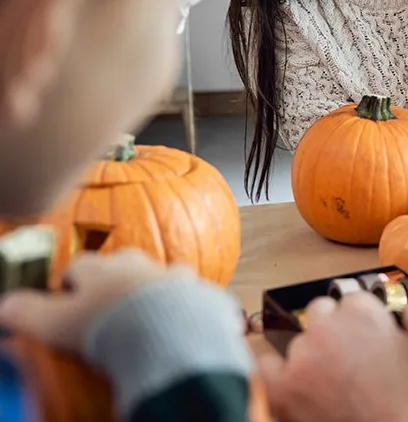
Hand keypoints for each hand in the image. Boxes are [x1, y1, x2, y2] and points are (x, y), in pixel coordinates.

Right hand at [0, 249, 193, 352]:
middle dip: (116, 278)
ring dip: (156, 287)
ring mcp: (173, 275)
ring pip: (163, 273)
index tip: (68, 295)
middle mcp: (138, 263)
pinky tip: (184, 319)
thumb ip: (29, 313)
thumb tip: (5, 306)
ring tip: (151, 309)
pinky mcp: (202, 292)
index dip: (72, 281)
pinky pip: (194, 294)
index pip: (80, 265)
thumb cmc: (106, 327)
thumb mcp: (56, 324)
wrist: (167, 333)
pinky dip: (187, 304)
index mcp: (100, 268)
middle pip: (123, 262)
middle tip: (109, 303)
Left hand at [258, 293, 407, 421]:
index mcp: (362, 312)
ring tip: (330, 382)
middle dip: (333, 331)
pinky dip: (278, 374)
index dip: (360, 320)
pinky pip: (266, 367)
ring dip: (311, 355)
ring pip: (298, 342)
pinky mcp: (282, 390)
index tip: (364, 335)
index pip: (351, 300)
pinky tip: (295, 385)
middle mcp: (327, 328)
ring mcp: (301, 358)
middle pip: (320, 315)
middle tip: (348, 358)